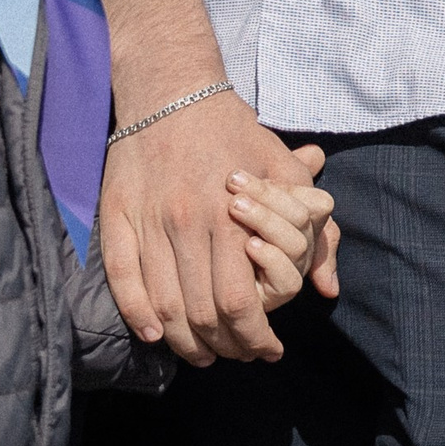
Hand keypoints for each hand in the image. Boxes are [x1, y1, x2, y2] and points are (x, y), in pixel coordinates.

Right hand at [99, 90, 340, 366]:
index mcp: (233, 216)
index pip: (242, 303)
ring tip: (201, 353)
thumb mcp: (285, 172)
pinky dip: (138, 316)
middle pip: (202, 315)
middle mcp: (187, 223)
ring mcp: (147, 222)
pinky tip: (156, 335)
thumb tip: (328, 287)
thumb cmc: (235, 132)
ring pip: (163, 306)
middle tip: (234, 356)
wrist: (171, 89)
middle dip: (223, 347)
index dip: (255, 338)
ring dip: (184, 342)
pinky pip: (123, 280)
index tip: (266, 350)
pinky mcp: (116, 217)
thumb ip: (316, 230)